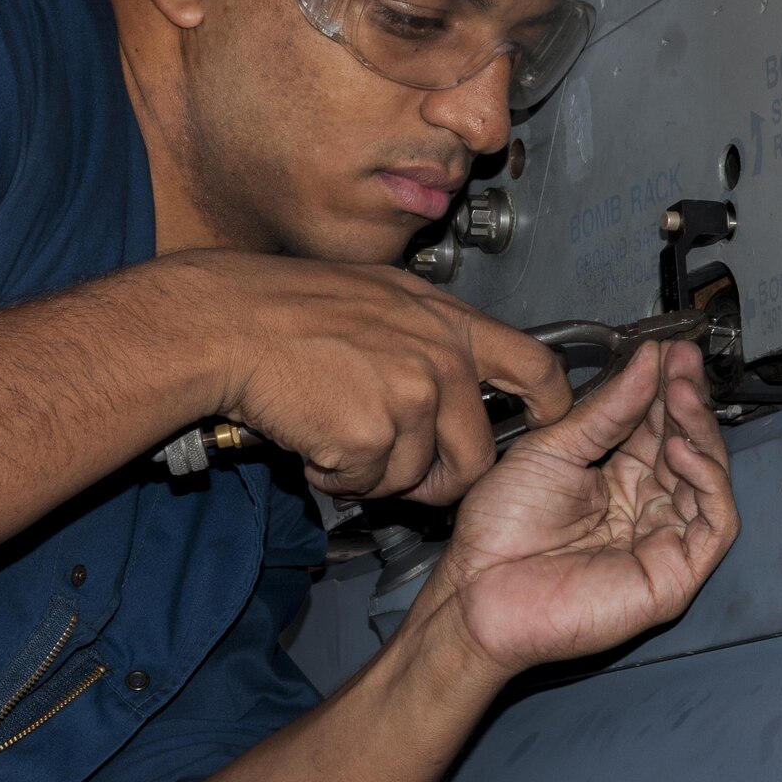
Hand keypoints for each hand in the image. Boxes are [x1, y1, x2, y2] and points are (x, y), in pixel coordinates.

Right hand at [172, 250, 570, 503]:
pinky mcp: (376, 435)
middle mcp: (442, 358)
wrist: (231, 322)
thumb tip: (455, 375)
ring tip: (335, 433)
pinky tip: (314, 439)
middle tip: (396, 468)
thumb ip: (428, 334)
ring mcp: (412, 397)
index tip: (547, 425)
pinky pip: (370, 485)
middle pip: (477, 454)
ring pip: (416, 477)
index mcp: (448, 321)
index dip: (550, 407)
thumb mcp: (382, 296)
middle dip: (438, 478)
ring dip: (375, 474)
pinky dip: (338, 476)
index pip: (535, 367)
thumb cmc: (288, 305)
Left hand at [424, 340, 737, 676]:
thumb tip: (648, 362)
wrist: (478, 588)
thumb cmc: (501, 528)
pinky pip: (714, 525)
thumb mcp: (553, 449)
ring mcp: (663, 541)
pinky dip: (708, 483)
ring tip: (680, 395)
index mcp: (616, 477)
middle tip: (683, 362)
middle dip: (688, 401)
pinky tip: (682, 448)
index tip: (670, 350)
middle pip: (687, 446)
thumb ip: (606, 412)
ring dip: (700, 432)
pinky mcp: (674, 575)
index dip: (666, 386)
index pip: (657, 425)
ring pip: (707, 480)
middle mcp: (646, 506)